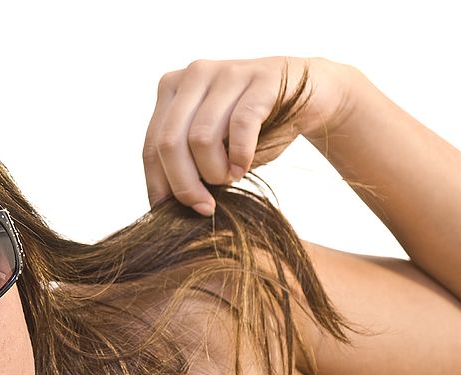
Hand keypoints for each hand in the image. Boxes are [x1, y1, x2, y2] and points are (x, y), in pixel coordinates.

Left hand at [142, 56, 353, 214]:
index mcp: (171, 89)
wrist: (309, 97)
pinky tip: (244, 168)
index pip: (151, 147)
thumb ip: (185, 165)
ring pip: (200, 138)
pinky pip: (240, 125)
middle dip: (185, 185)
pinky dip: (240, 156)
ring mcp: (226, 72)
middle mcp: (193, 75)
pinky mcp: (261, 78)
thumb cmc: (253, 130)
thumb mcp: (211, 149)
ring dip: (215, 172)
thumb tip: (163, 207)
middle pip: (169, 143)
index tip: (174, 215)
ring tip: (230, 180)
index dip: (160, 186)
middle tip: (206, 207)